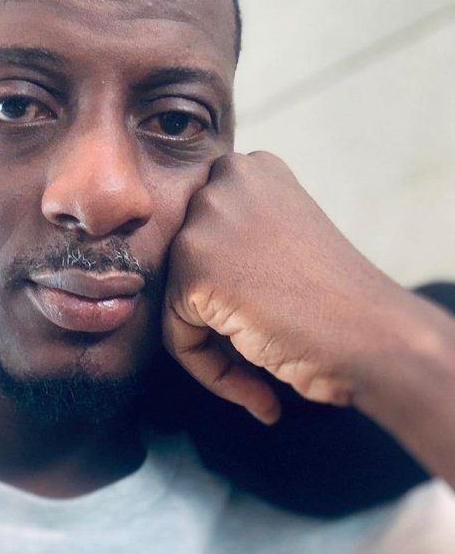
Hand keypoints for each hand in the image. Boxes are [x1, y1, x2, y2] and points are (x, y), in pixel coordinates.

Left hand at [162, 152, 416, 423]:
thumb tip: (187, 270)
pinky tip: (258, 384)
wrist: (375, 338)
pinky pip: (178, 336)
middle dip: (216, 307)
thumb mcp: (283, 242)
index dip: (230, 281)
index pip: (205, 232)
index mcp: (253, 169)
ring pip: (177, 298)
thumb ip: (235, 241)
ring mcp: (206, 220)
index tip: (268, 308)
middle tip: (265, 337)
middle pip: (185, 262)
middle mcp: (226, 179)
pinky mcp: (193, 267)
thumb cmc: (339, 303)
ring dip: (213, 340)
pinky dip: (210, 369)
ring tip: (264, 359)